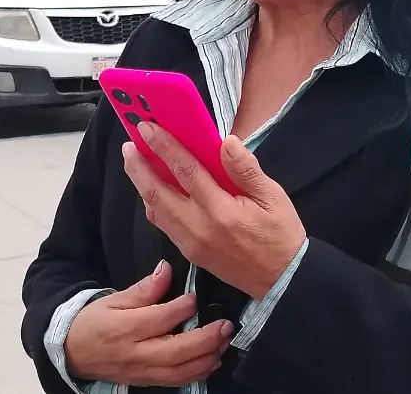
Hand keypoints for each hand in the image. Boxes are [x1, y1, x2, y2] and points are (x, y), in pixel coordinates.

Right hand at [64, 260, 233, 386]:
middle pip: (175, 351)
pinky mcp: (146, 382)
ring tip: (224, 342)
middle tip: (226, 326)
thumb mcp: (114, 299)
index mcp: (125, 328)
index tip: (195, 297)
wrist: (72, 352)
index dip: (182, 307)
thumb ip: (144, 288)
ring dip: (206, 358)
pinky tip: (212, 362)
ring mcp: (142, 371)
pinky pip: (175, 382)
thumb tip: (166, 269)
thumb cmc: (94, 322)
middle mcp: (135, 353)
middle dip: (206, 339)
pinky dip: (197, 374)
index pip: (159, 319)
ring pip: (179, 371)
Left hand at [124, 122, 307, 299]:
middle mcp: (198, 228)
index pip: (185, 171)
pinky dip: (153, 204)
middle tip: (128, 145)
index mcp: (220, 211)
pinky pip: (163, 225)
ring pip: (155, 211)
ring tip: (134, 163)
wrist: (282, 280)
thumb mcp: (274, 197)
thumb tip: (226, 142)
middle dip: (139, 167)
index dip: (164, 147)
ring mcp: (190, 244)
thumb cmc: (280, 235)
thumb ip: (246, 169)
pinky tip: (152, 191)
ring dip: (141, 185)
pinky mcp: (189, 254)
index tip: (147, 128)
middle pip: (158, 193)